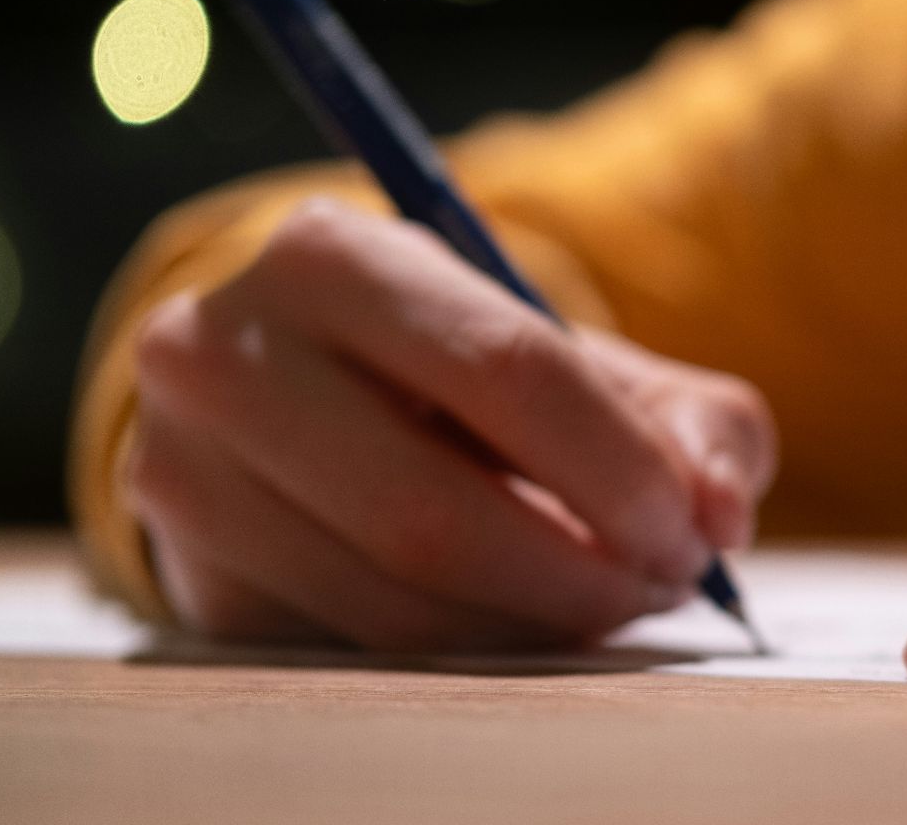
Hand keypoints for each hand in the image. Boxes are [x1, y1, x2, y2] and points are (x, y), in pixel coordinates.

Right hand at [127, 198, 775, 650]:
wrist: (313, 401)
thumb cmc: (471, 374)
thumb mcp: (586, 360)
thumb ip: (690, 421)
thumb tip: (722, 513)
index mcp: (329, 254)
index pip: (506, 367)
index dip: (619, 467)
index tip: (693, 531)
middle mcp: (220, 352)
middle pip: (433, 512)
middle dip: (579, 572)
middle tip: (662, 586)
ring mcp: (184, 473)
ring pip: (393, 601)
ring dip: (534, 626)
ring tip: (608, 602)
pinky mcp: (192, 579)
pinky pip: (355, 650)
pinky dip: (470, 653)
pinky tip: (524, 621)